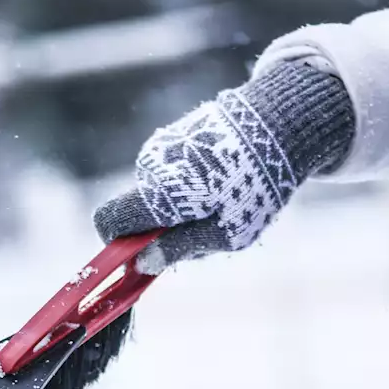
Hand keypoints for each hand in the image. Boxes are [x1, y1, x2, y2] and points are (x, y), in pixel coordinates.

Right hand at [94, 61, 353, 273]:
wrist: (279, 124)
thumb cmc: (254, 188)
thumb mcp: (224, 233)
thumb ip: (178, 249)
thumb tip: (142, 264)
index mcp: (157, 193)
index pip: (108, 221)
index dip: (117, 244)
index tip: (142, 255)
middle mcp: (150, 166)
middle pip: (138, 211)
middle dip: (160, 229)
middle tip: (205, 231)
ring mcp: (161, 146)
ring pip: (156, 193)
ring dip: (180, 207)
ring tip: (222, 201)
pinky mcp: (175, 135)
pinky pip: (170, 173)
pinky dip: (189, 185)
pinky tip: (222, 180)